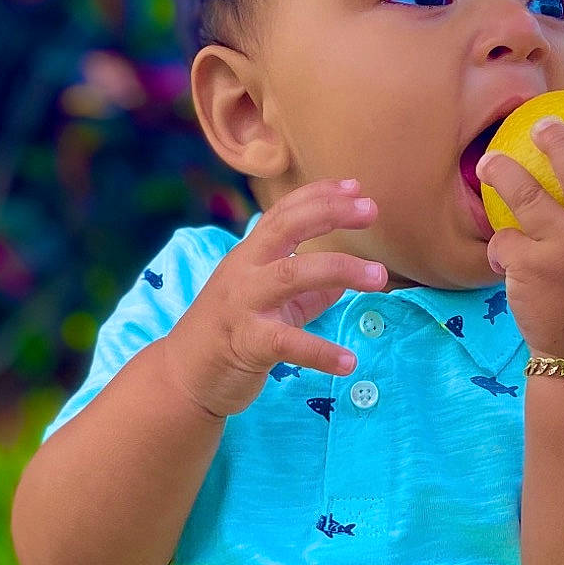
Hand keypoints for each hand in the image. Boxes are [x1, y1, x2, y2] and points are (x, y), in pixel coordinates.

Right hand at [162, 178, 386, 418]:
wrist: (183, 378)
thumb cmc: (229, 336)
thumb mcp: (269, 306)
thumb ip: (307, 292)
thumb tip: (346, 281)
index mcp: (249, 257)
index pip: (282, 214)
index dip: (317, 195)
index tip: (355, 186)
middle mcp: (243, 272)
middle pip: (285, 229)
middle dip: (328, 213)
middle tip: (371, 210)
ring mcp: (242, 305)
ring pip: (290, 275)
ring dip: (339, 269)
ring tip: (379, 277)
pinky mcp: (246, 343)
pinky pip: (287, 343)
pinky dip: (320, 352)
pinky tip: (349, 362)